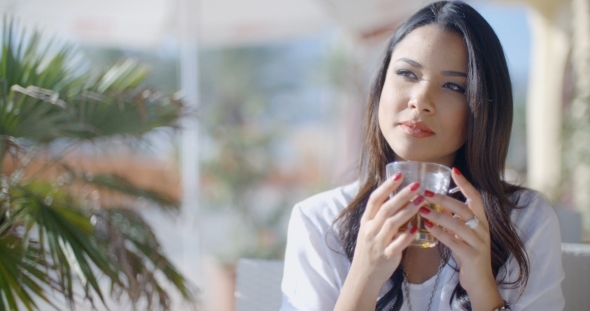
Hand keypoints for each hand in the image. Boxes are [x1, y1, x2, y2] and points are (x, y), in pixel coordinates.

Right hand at [350, 172, 424, 288]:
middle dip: (402, 195)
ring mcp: (377, 243)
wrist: (363, 275)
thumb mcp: (369, 230)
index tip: (400, 174)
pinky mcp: (386, 255)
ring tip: (421, 201)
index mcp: (366, 221)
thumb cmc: (370, 249)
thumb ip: (381, 216)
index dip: (387, 186)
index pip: (375, 199)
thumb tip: (399, 198)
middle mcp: (370, 230)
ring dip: (407, 211)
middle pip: (386, 208)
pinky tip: (417, 228)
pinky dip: (407, 236)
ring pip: (392, 224)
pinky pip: (397, 244)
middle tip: (417, 185)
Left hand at [418, 168, 503, 308]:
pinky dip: (441, 233)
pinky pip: (455, 242)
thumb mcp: (462, 234)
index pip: (475, 197)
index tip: (453, 169)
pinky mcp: (472, 256)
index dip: (465, 183)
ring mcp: (479, 243)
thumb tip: (437, 202)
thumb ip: (454, 219)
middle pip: (464, 208)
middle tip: (425, 192)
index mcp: (481, 221)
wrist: (479, 282)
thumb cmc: (467, 254)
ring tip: (421, 209)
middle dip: (444, 199)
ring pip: (459, 224)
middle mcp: (483, 229)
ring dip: (439, 215)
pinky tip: (428, 227)